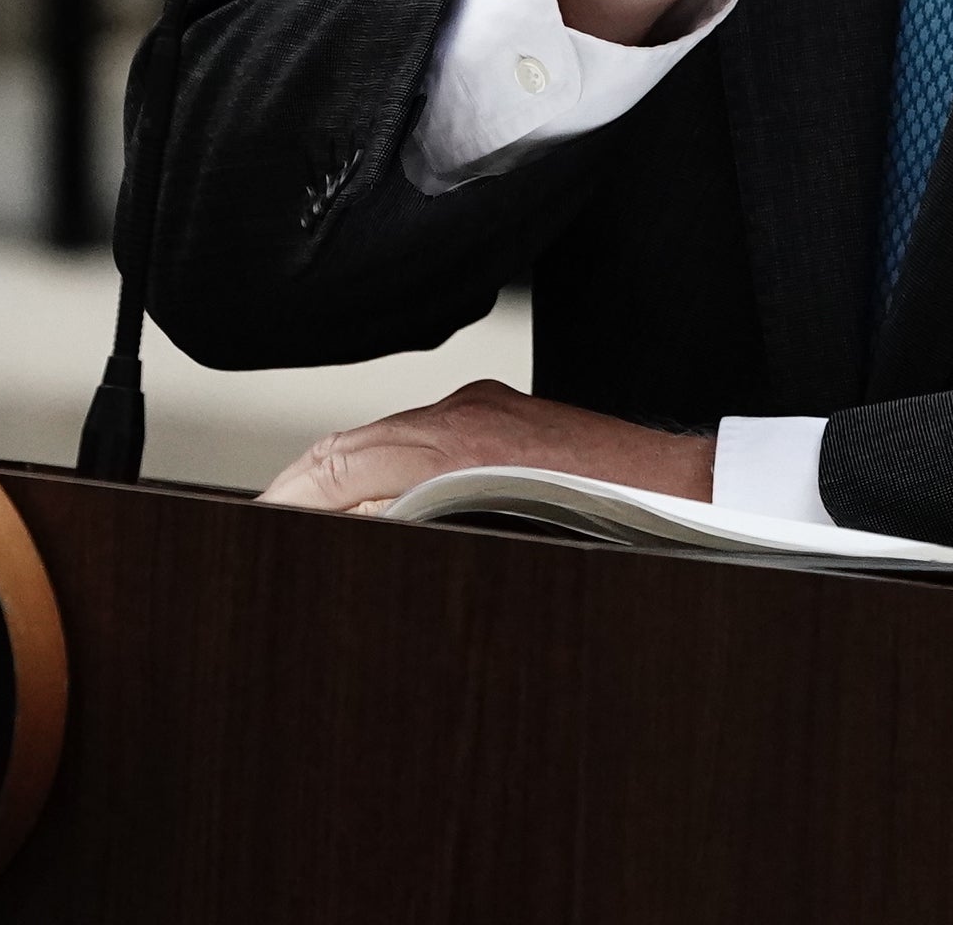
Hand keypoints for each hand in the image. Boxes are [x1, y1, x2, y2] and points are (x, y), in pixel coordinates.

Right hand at [256, 381, 714, 513]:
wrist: (693, 496)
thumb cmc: (614, 522)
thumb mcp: (494, 540)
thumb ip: (411, 527)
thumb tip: (353, 527)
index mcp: (451, 439)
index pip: (334, 464)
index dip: (285, 501)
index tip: (258, 528)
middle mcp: (465, 412)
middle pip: (350, 449)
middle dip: (300, 492)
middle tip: (269, 531)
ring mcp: (488, 412)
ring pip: (386, 445)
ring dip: (344, 485)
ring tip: (313, 528)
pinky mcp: (510, 421)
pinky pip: (427, 443)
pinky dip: (390, 476)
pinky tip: (386, 512)